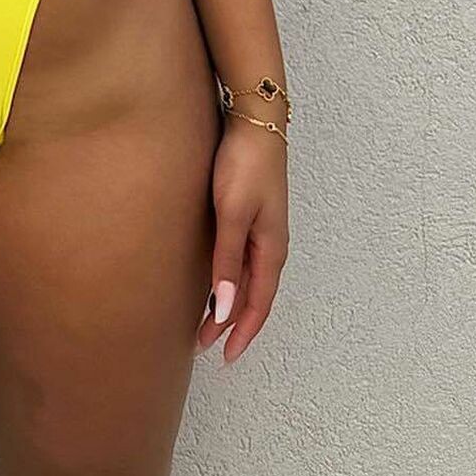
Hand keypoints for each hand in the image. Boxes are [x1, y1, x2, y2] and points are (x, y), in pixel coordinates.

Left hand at [194, 117, 288, 362]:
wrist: (254, 120)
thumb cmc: (245, 164)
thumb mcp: (232, 214)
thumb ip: (227, 261)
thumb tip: (227, 310)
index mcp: (271, 249)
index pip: (258, 304)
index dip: (242, 333)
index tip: (223, 356)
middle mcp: (270, 243)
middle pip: (253, 295)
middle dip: (231, 323)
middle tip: (203, 344)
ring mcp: (261, 228)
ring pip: (247, 278)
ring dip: (230, 302)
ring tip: (205, 319)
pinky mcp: (249, 213)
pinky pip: (242, 258)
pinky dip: (229, 277)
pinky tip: (213, 278)